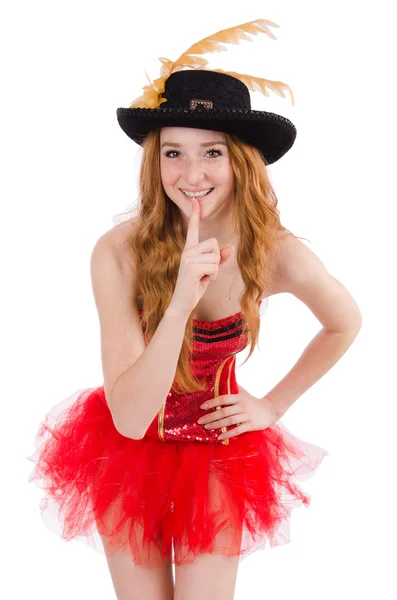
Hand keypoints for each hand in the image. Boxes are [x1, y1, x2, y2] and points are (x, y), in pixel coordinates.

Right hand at [169, 196, 233, 317]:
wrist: (182, 304)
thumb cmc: (195, 287)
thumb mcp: (209, 272)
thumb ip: (219, 259)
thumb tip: (231, 248)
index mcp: (189, 250)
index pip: (193, 229)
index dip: (194, 215)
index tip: (195, 201)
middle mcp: (188, 251)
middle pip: (215, 244)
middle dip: (216, 259)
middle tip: (205, 272)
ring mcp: (188, 258)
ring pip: (216, 256)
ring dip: (215, 270)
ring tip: (203, 277)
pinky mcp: (191, 267)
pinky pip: (215, 267)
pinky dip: (213, 276)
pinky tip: (202, 281)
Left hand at [197, 384, 279, 440]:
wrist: (269, 410)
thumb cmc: (252, 401)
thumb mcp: (243, 392)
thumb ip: (232, 387)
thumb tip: (220, 378)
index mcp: (238, 397)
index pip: (223, 399)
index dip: (212, 403)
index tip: (201, 407)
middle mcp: (242, 406)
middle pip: (224, 411)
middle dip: (210, 416)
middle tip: (199, 421)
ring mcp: (246, 416)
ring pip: (229, 421)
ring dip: (216, 425)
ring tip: (206, 427)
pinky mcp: (250, 425)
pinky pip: (237, 430)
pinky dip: (228, 434)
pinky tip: (219, 437)